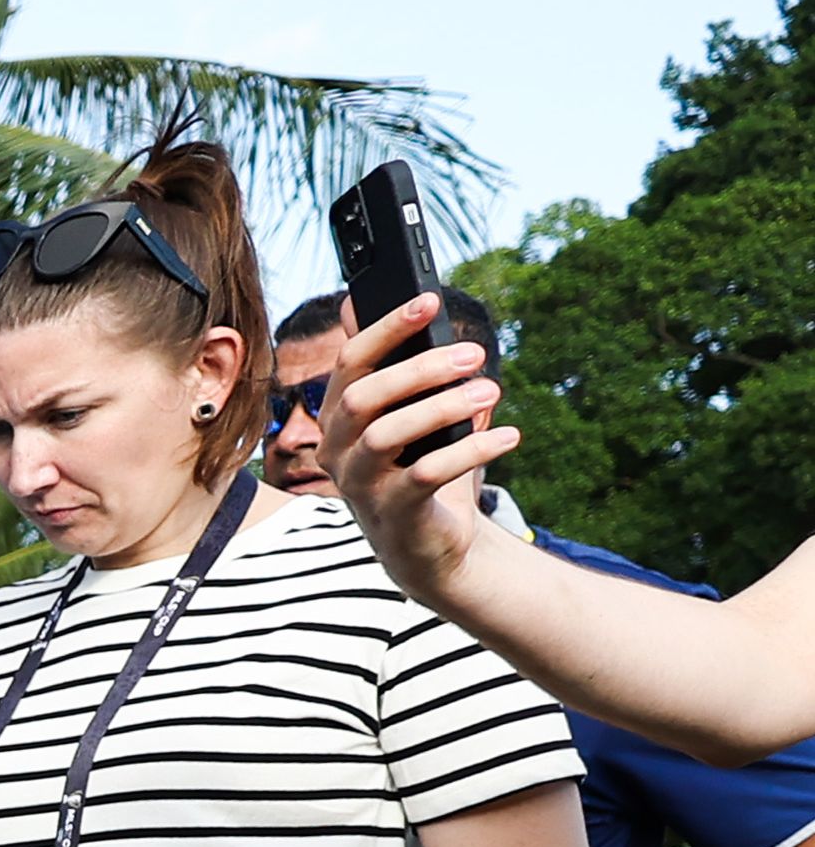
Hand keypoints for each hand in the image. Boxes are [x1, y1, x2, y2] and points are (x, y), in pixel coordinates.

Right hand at [322, 295, 511, 595]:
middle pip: (362, 398)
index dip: (386, 328)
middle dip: (420, 369)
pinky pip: (425, 475)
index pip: (349, 363)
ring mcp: (360, 485)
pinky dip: (471, 451)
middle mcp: (337, 451)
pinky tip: (509, 435)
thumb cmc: (416, 471)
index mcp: (338, 419)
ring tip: (490, 391)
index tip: (429, 299)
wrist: (428, 546)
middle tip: (474, 354)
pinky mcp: (393, 514)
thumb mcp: (403, 415)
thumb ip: (385, 366)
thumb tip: (353, 301)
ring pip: (385, 435)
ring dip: (443, 407)